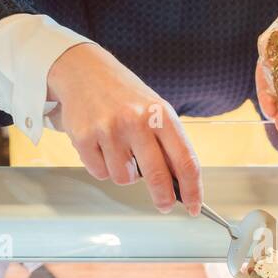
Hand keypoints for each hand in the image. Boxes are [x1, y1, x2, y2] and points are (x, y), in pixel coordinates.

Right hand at [47, 42, 201, 214]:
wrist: (84, 71)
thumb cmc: (124, 96)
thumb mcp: (155, 111)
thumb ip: (168, 144)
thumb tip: (180, 185)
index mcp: (162, 115)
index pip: (185, 161)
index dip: (192, 190)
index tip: (194, 207)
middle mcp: (137, 121)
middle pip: (157, 176)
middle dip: (163, 198)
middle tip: (164, 206)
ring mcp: (109, 129)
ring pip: (124, 179)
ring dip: (124, 174)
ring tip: (120, 151)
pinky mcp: (85, 137)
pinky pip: (100, 173)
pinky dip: (102, 167)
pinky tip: (101, 147)